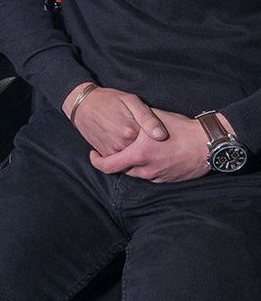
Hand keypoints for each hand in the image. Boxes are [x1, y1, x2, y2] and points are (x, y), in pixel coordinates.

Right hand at [65, 84, 167, 155]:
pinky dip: (127, 156)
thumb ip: (148, 117)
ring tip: (135, 138)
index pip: (155, 143)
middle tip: (146, 135)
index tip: (157, 132)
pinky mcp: (105, 154)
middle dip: (149, 147)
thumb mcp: (130, 100)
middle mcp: (122, 145)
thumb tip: (162, 135)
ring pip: (134, 160)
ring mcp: (113, 151)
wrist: (82, 104)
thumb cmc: (108, 99)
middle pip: (145, 154)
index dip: (157, 138)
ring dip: (138, 153)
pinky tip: (127, 144)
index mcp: (131, 131)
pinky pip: (122, 162)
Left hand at [89, 108, 209, 182]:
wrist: (207, 144)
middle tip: (112, 148)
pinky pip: (149, 175)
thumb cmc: (179, 128)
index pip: (108, 165)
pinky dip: (144, 167)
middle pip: (122, 169)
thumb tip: (115, 124)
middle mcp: (146, 169)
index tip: (93, 154)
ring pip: (136, 173)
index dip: (96, 161)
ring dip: (131, 163)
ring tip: (132, 149)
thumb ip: (133, 124)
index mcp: (139, 154)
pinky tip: (149, 155)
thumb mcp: (152, 120)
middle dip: (115, 160)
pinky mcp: (167, 180)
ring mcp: (157, 176)